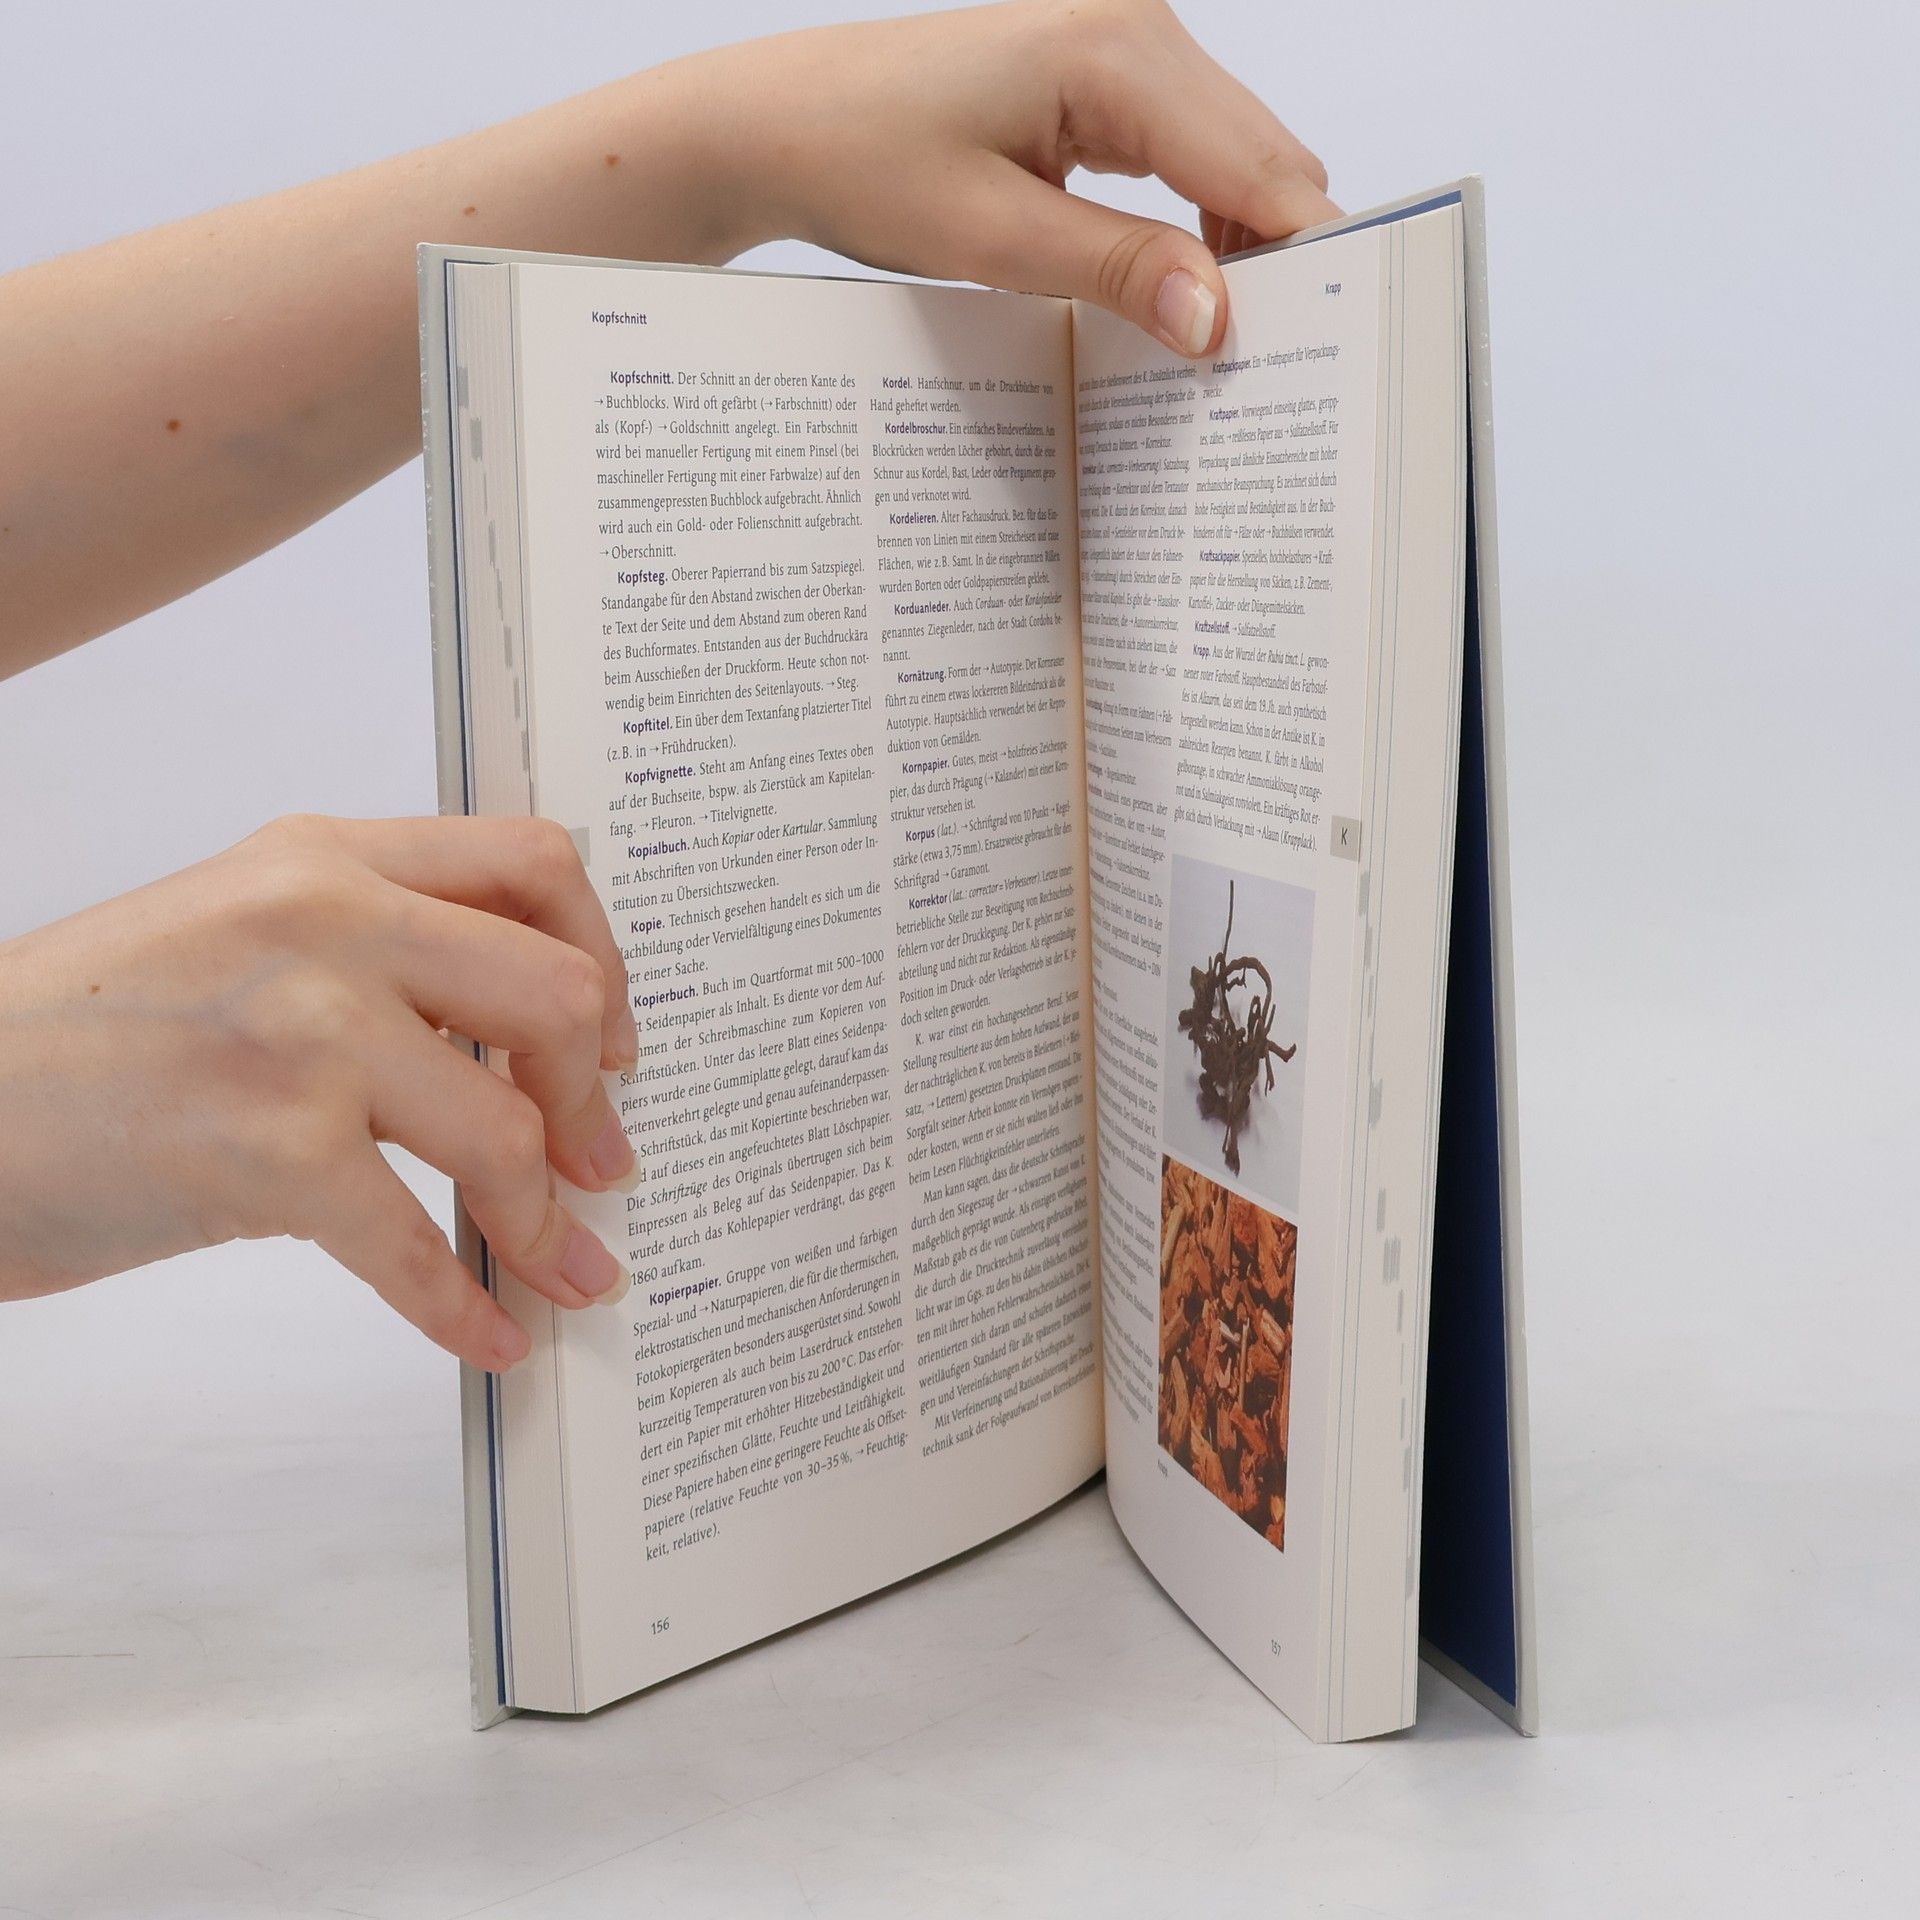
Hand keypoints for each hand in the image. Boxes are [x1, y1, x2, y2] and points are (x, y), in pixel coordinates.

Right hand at [0, 815, 640, 1370]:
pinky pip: (415, 1246)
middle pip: (553, 993)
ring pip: (506, 1130)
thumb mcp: (240, 934)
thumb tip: (518, 1045)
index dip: (603, 955)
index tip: (607, 1040)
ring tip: (563, 1266)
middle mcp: (326, 921)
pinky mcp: (266, 1150)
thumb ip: (376, 952)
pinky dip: (466, 1308)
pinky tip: (490, 1336)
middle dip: (594, 1098)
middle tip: (600, 1164)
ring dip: (547, 1223)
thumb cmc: (90, 1037)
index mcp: (327, 857)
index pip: (531, 862)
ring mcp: (300, 1032)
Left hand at [700, 0, 1340, 356]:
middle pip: (1265, 158)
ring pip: (1236, 159)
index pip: (1257, 167)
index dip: (1302, 259)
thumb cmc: (863, 161)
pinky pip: (1191, 154)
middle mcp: (1140, 27)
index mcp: (1118, 49)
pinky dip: (1201, 224)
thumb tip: (1216, 320)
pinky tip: (1183, 289)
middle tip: (1280, 368)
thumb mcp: (993, 237)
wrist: (785, 122)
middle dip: (1280, 259)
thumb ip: (1117, 271)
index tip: (1328, 345)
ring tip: (1230, 342)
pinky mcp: (1109, 74)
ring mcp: (1129, 44)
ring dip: (1242, 246)